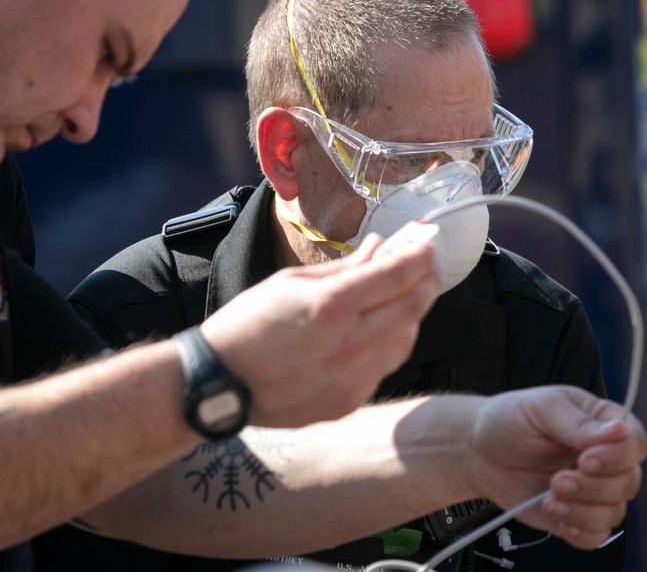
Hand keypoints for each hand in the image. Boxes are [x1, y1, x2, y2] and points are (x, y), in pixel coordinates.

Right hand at [200, 234, 438, 426]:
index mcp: (331, 305)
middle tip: (427, 267)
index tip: (427, 245)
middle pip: (413, 308)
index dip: (419, 256)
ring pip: (406, 341)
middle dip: (427, 281)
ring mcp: (352, 378)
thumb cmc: (249, 324)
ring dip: (411, 315)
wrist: (220, 383)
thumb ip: (343, 268)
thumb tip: (379, 249)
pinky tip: (375, 332)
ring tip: (403, 297)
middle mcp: (349, 343)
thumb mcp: (291, 282)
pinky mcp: (349, 401)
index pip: (397, 275)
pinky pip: (384, 368)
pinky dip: (388, 344)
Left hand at [466, 386, 646, 548]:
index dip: (618, 456)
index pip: (635, 443)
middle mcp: (604, 459)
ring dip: (582, 510)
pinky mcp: (576, 515)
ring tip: (549, 496)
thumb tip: (616, 432)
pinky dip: (578, 530)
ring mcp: (592, 489)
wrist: (480, 451)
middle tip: (558, 479)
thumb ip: (577, 423)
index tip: (586, 458)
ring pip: (614, 512)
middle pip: (629, 482)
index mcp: (602, 424)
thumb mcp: (541, 408)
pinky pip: (596, 536)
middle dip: (593, 487)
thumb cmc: (510, 420)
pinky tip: (555, 514)